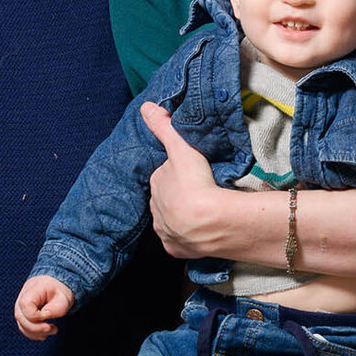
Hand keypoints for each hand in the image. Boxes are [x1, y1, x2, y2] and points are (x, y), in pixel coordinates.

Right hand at [15, 275, 73, 339]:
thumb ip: (55, 308)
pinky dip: (35, 334)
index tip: (49, 315)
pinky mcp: (23, 317)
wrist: (54, 288)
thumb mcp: (63, 298)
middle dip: (38, 328)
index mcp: (31, 290)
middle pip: (21, 318)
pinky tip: (45, 333)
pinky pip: (24, 329)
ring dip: (37, 333)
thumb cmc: (58, 292)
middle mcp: (21, 299)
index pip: (25, 305)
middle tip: (54, 328)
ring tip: (53, 330)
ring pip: (22, 326)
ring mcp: (20, 309)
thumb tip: (45, 317)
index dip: (36, 315)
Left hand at [142, 103, 235, 258]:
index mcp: (155, 185)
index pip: (165, 176)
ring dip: (183, 217)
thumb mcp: (181, 149)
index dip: (179, 174)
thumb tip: (146, 106)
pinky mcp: (175, 249)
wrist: (209, 222)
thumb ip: (164, 127)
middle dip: (179, 196)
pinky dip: (188, 238)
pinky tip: (200, 232)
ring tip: (203, 213)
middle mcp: (155, 209)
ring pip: (172, 221)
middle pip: (168, 199)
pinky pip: (180, 242)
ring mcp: (165, 231)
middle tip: (201, 193)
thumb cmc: (195, 182)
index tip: (194, 175)